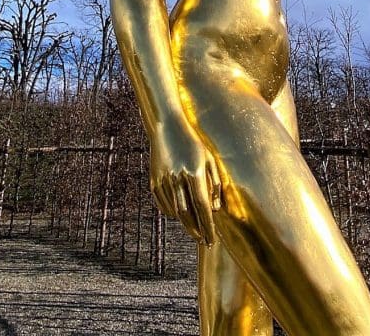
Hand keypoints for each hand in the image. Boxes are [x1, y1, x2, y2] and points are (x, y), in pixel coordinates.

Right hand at [149, 122, 222, 244]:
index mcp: (195, 173)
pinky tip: (180, 215)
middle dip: (196, 231)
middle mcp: (178, 178)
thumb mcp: (210, 160)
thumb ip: (215, 185)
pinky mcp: (154, 181)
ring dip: (185, 224)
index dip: (208, 226)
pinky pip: (163, 204)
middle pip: (187, 214)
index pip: (202, 206)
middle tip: (204, 241)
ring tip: (195, 230)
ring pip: (174, 211)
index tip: (213, 239)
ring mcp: (163, 180)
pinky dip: (172, 213)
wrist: (167, 128)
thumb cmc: (194, 144)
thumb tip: (214, 210)